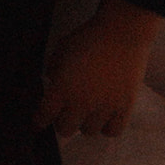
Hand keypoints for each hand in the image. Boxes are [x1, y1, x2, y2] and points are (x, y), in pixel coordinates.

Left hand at [36, 0, 161, 137]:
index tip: (39, 121)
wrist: (122, 33)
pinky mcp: (124, 108)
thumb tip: (53, 81)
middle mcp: (81, 103)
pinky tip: (105, 116)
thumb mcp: (62, 48)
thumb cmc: (88, 37)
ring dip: (85, 122)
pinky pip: (112, 131)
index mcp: (62, 88)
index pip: (44, 115)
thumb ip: (53, 68)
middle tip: (66, 112)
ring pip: (89, 132)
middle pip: (66, 129)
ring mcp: (103, 108)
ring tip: (88, 111)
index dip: (40, 120)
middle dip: (63, 121)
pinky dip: (107, 127)